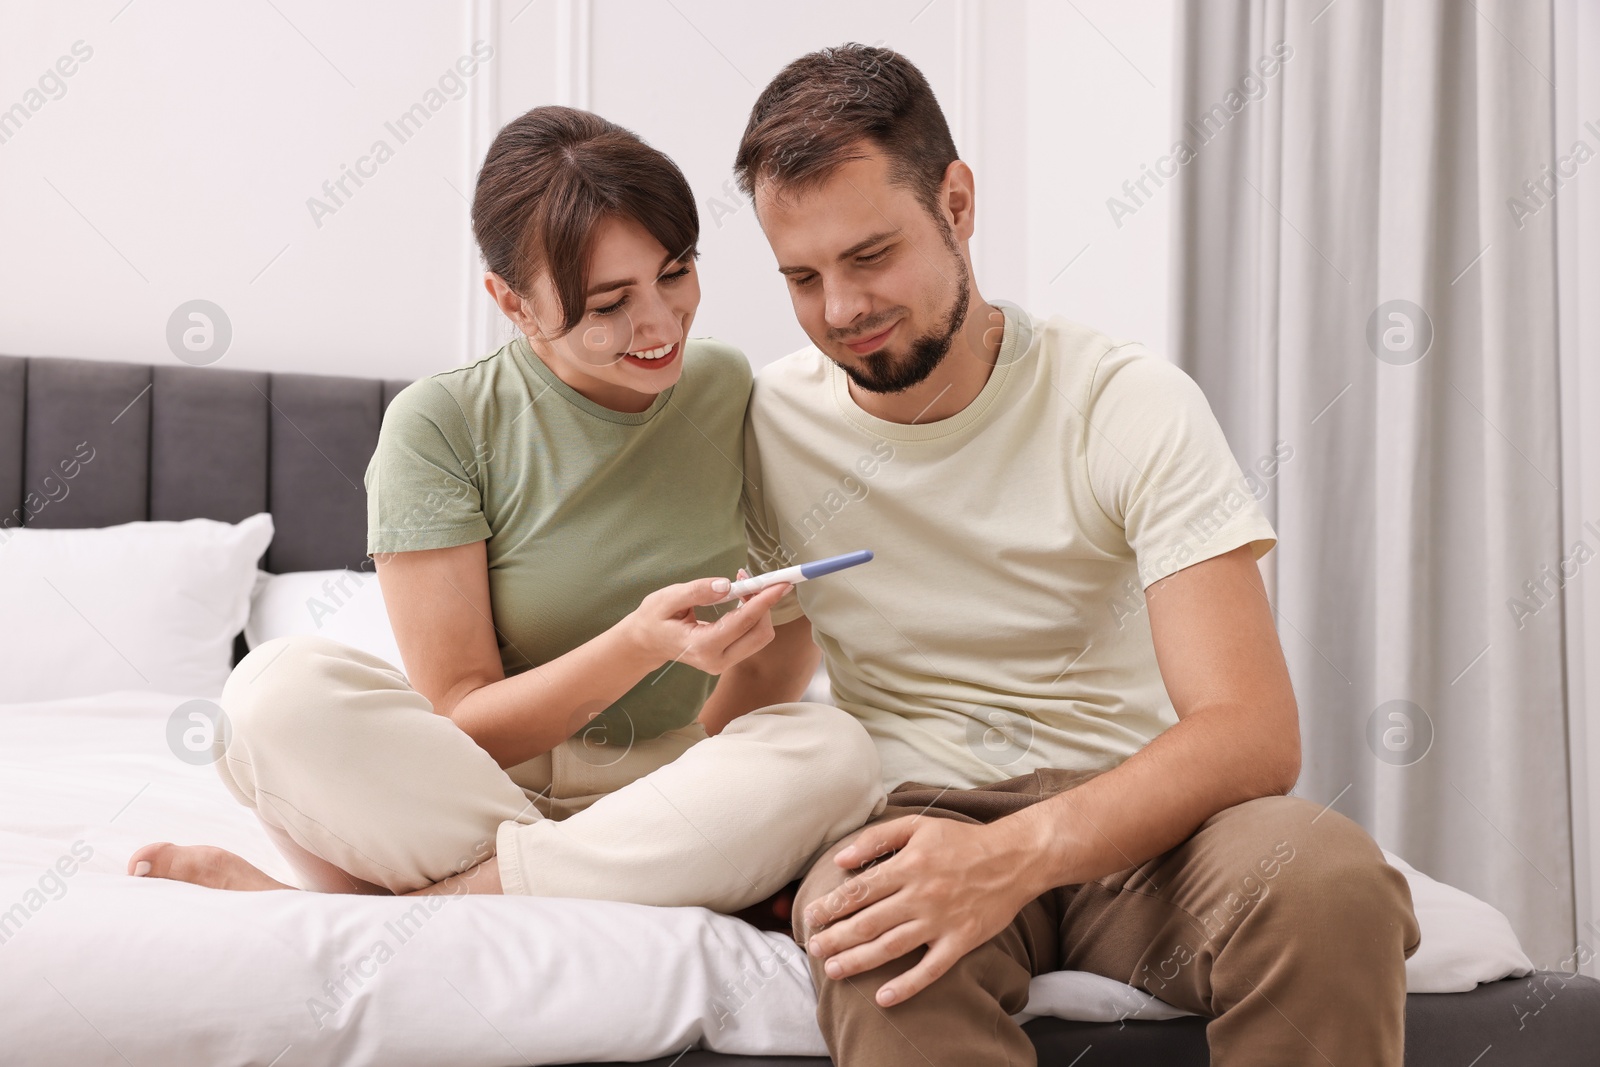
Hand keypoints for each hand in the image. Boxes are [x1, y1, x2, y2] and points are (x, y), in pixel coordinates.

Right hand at [624, 569, 791, 675]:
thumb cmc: (653, 619)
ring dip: (760, 608)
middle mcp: (717, 660)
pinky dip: (753, 615)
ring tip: (743, 585)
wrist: (647, 643)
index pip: (743, 623)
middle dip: (765, 604)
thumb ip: (696, 591)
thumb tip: (727, 585)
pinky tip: (741, 598)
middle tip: (753, 579)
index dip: (765, 601)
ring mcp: (724, 662)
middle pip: (760, 633)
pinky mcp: (728, 657)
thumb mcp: (667, 598)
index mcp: (702, 646)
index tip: (782, 584)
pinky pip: (751, 636)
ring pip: (760, 636)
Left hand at [800, 815, 1043, 1006]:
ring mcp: (941, 921)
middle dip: (836, 937)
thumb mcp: (918, 826)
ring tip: (833, 971)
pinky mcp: (961, 941)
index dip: (831, 906)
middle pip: (868, 922)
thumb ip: (876, 838)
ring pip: (891, 947)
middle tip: (812, 949)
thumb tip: (840, 859)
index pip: (859, 890)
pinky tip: (883, 998)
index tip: (811, 917)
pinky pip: (930, 969)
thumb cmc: (962, 840)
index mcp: (908, 866)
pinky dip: (906, 985)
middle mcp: (921, 895)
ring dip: (858, 961)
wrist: (1014, 858)